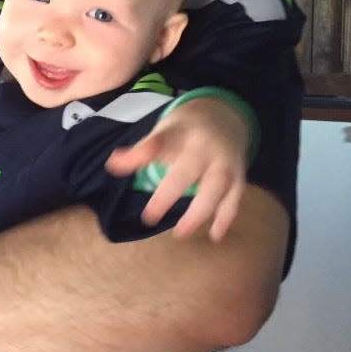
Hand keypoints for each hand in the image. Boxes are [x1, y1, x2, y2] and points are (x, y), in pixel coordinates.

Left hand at [106, 96, 249, 241]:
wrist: (225, 115)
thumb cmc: (186, 130)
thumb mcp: (163, 132)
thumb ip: (140, 151)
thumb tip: (112, 164)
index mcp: (181, 132)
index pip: (159, 142)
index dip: (141, 154)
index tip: (118, 166)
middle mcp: (204, 146)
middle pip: (188, 170)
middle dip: (169, 193)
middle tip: (148, 218)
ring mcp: (225, 161)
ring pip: (215, 187)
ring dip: (199, 212)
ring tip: (180, 233)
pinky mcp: (238, 176)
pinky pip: (233, 198)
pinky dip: (225, 218)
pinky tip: (214, 236)